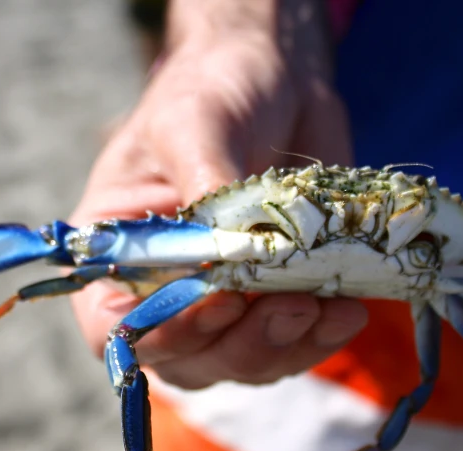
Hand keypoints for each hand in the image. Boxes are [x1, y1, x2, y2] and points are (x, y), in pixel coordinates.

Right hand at [70, 0, 366, 388]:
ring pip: (245, 361)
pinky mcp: (276, 295)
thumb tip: (232, 251)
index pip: (114, 327)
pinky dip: (320, 336)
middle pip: (187, 358)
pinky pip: (292, 342)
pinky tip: (348, 310)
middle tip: (290, 306)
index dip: (163, 332)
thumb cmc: (211, 87)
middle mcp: (164, 287)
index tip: (221, 302)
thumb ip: (203, 185)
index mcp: (119, 251)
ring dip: (287, 344)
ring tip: (328, 307)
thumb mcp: (193, 123)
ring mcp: (223, 299)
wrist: (275, 77)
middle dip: (241, 343)